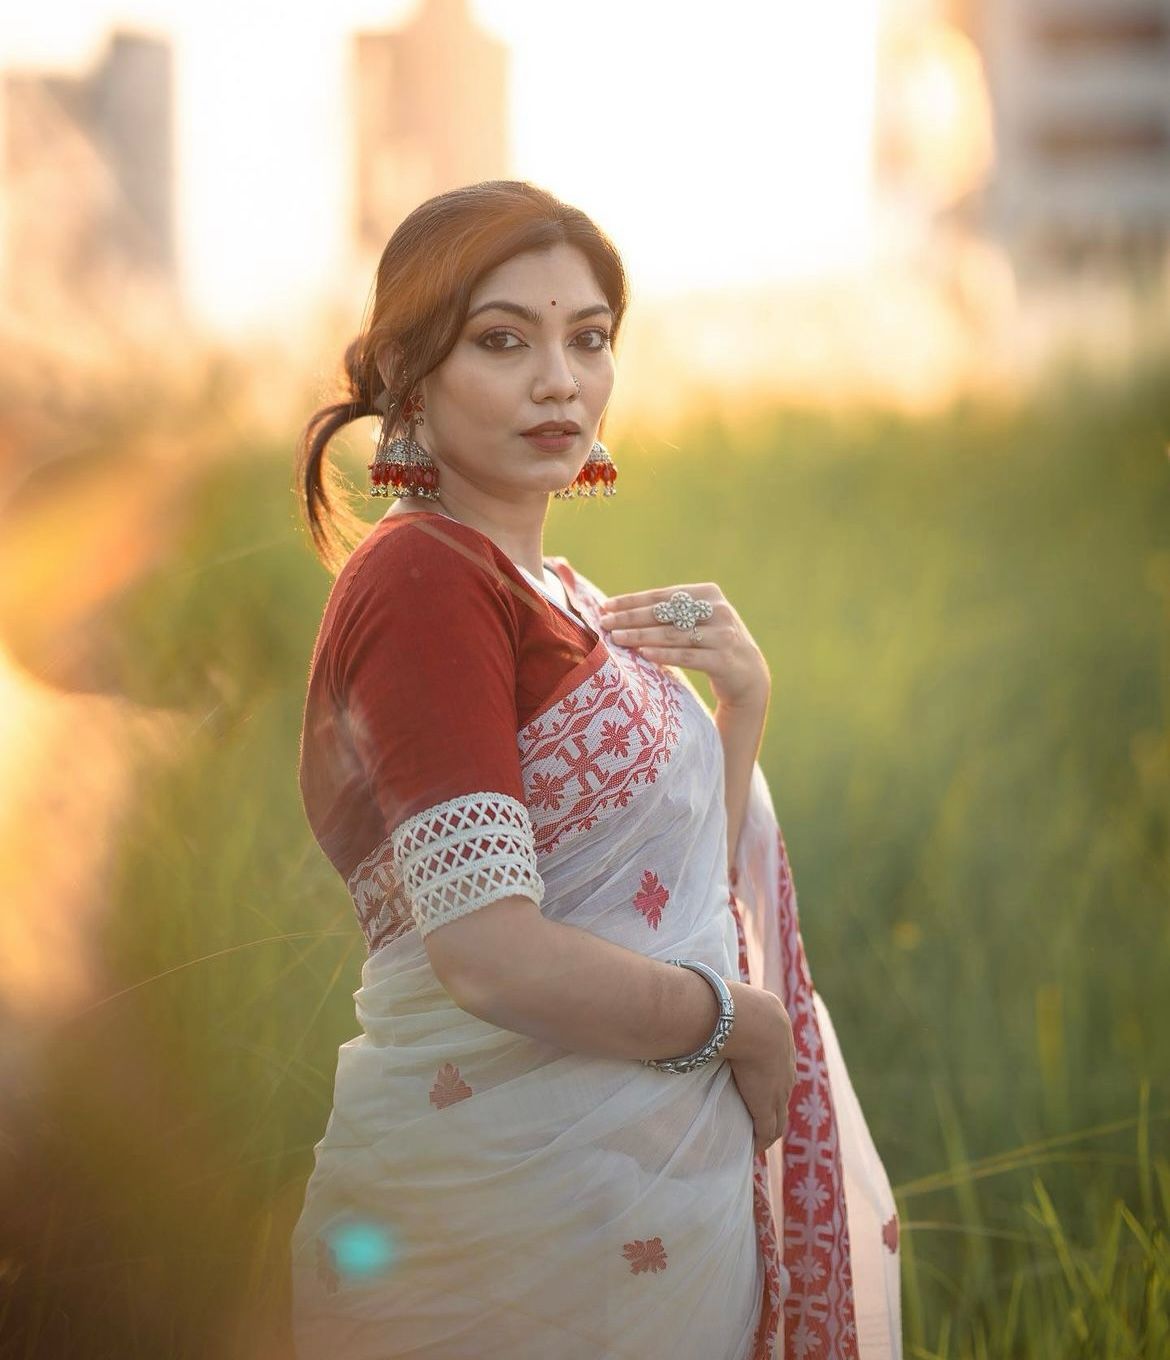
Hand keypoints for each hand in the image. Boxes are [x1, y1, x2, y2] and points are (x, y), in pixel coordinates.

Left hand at [598, 582, 769, 710]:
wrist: (748, 674)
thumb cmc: (711, 643)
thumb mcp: (698, 620)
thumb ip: (671, 612)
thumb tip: (620, 610)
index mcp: (709, 594)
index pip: (662, 596)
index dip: (633, 601)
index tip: (606, 606)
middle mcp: (718, 611)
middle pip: (665, 613)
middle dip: (631, 618)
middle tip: (605, 623)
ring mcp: (723, 636)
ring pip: (673, 635)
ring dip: (641, 636)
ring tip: (616, 638)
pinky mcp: (724, 660)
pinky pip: (687, 656)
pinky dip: (664, 654)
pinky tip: (643, 654)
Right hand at [723, 981, 796, 1155]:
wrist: (749, 1021)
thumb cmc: (735, 1005)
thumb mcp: (735, 998)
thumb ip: (722, 1000)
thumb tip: (698, 988)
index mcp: (780, 1036)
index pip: (779, 1061)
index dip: (770, 1073)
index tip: (759, 1079)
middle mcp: (785, 1065)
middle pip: (783, 1089)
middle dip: (773, 1101)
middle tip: (760, 1112)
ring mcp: (778, 1087)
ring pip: (779, 1112)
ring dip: (769, 1124)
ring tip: (758, 1134)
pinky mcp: (766, 1105)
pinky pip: (768, 1129)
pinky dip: (762, 1139)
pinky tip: (754, 1147)